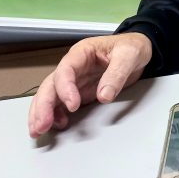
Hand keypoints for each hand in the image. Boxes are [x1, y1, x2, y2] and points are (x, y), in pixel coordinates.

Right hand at [28, 32, 151, 137]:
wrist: (139, 49)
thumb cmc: (132, 47)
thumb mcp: (129, 56)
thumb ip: (116, 74)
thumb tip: (104, 96)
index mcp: (82, 52)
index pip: (65, 70)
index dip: (65, 88)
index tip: (72, 105)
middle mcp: (74, 66)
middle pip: (51, 85)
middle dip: (43, 106)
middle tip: (42, 126)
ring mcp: (75, 80)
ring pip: (50, 95)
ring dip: (42, 113)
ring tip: (39, 131)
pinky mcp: (80, 91)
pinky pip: (61, 103)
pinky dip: (55, 114)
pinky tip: (58, 125)